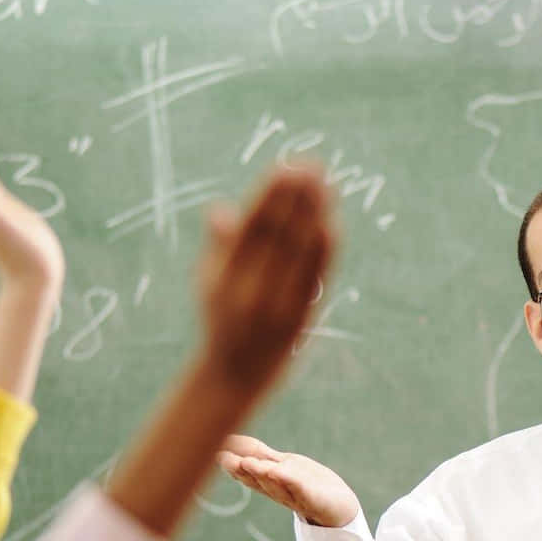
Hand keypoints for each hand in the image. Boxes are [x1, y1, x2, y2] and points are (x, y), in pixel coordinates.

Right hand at [196, 166, 334, 396]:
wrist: (234, 376)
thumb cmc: (221, 318)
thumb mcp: (208, 282)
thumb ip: (219, 246)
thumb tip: (219, 208)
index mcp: (223, 277)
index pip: (251, 228)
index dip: (269, 196)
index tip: (285, 167)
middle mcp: (249, 291)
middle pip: (277, 236)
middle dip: (295, 199)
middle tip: (312, 165)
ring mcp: (276, 306)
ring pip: (298, 254)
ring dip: (314, 217)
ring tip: (327, 184)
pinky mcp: (299, 319)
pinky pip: (314, 279)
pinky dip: (324, 252)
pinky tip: (333, 224)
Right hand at [217, 435, 360, 527]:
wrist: (339, 509)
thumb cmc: (308, 484)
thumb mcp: (282, 465)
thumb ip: (259, 454)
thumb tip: (229, 439)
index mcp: (270, 481)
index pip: (248, 471)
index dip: (232, 462)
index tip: (215, 451)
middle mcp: (279, 491)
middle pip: (257, 481)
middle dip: (240, 469)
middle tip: (223, 457)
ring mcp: (297, 496)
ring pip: (276, 486)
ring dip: (261, 474)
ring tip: (249, 463)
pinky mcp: (315, 500)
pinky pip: (302, 491)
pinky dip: (291, 481)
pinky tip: (280, 472)